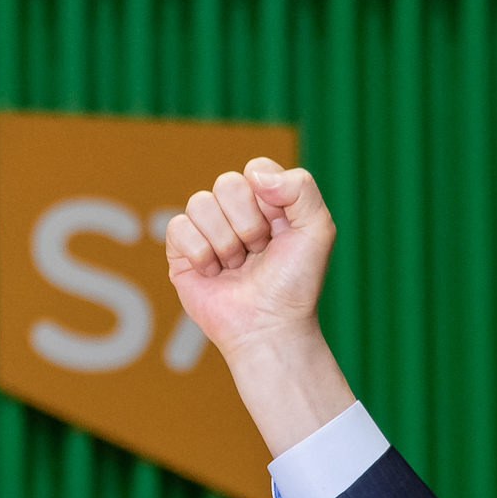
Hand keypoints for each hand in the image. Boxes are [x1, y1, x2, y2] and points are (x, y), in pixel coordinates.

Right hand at [165, 160, 332, 364]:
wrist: (270, 327)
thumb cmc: (295, 284)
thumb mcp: (318, 229)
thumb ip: (301, 187)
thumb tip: (254, 175)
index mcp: (267, 201)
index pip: (255, 170)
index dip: (268, 199)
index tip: (280, 230)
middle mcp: (235, 212)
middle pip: (227, 184)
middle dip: (248, 224)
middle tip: (259, 252)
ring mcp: (207, 230)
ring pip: (200, 203)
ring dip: (226, 242)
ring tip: (237, 266)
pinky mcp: (181, 252)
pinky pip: (178, 227)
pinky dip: (200, 253)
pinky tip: (214, 273)